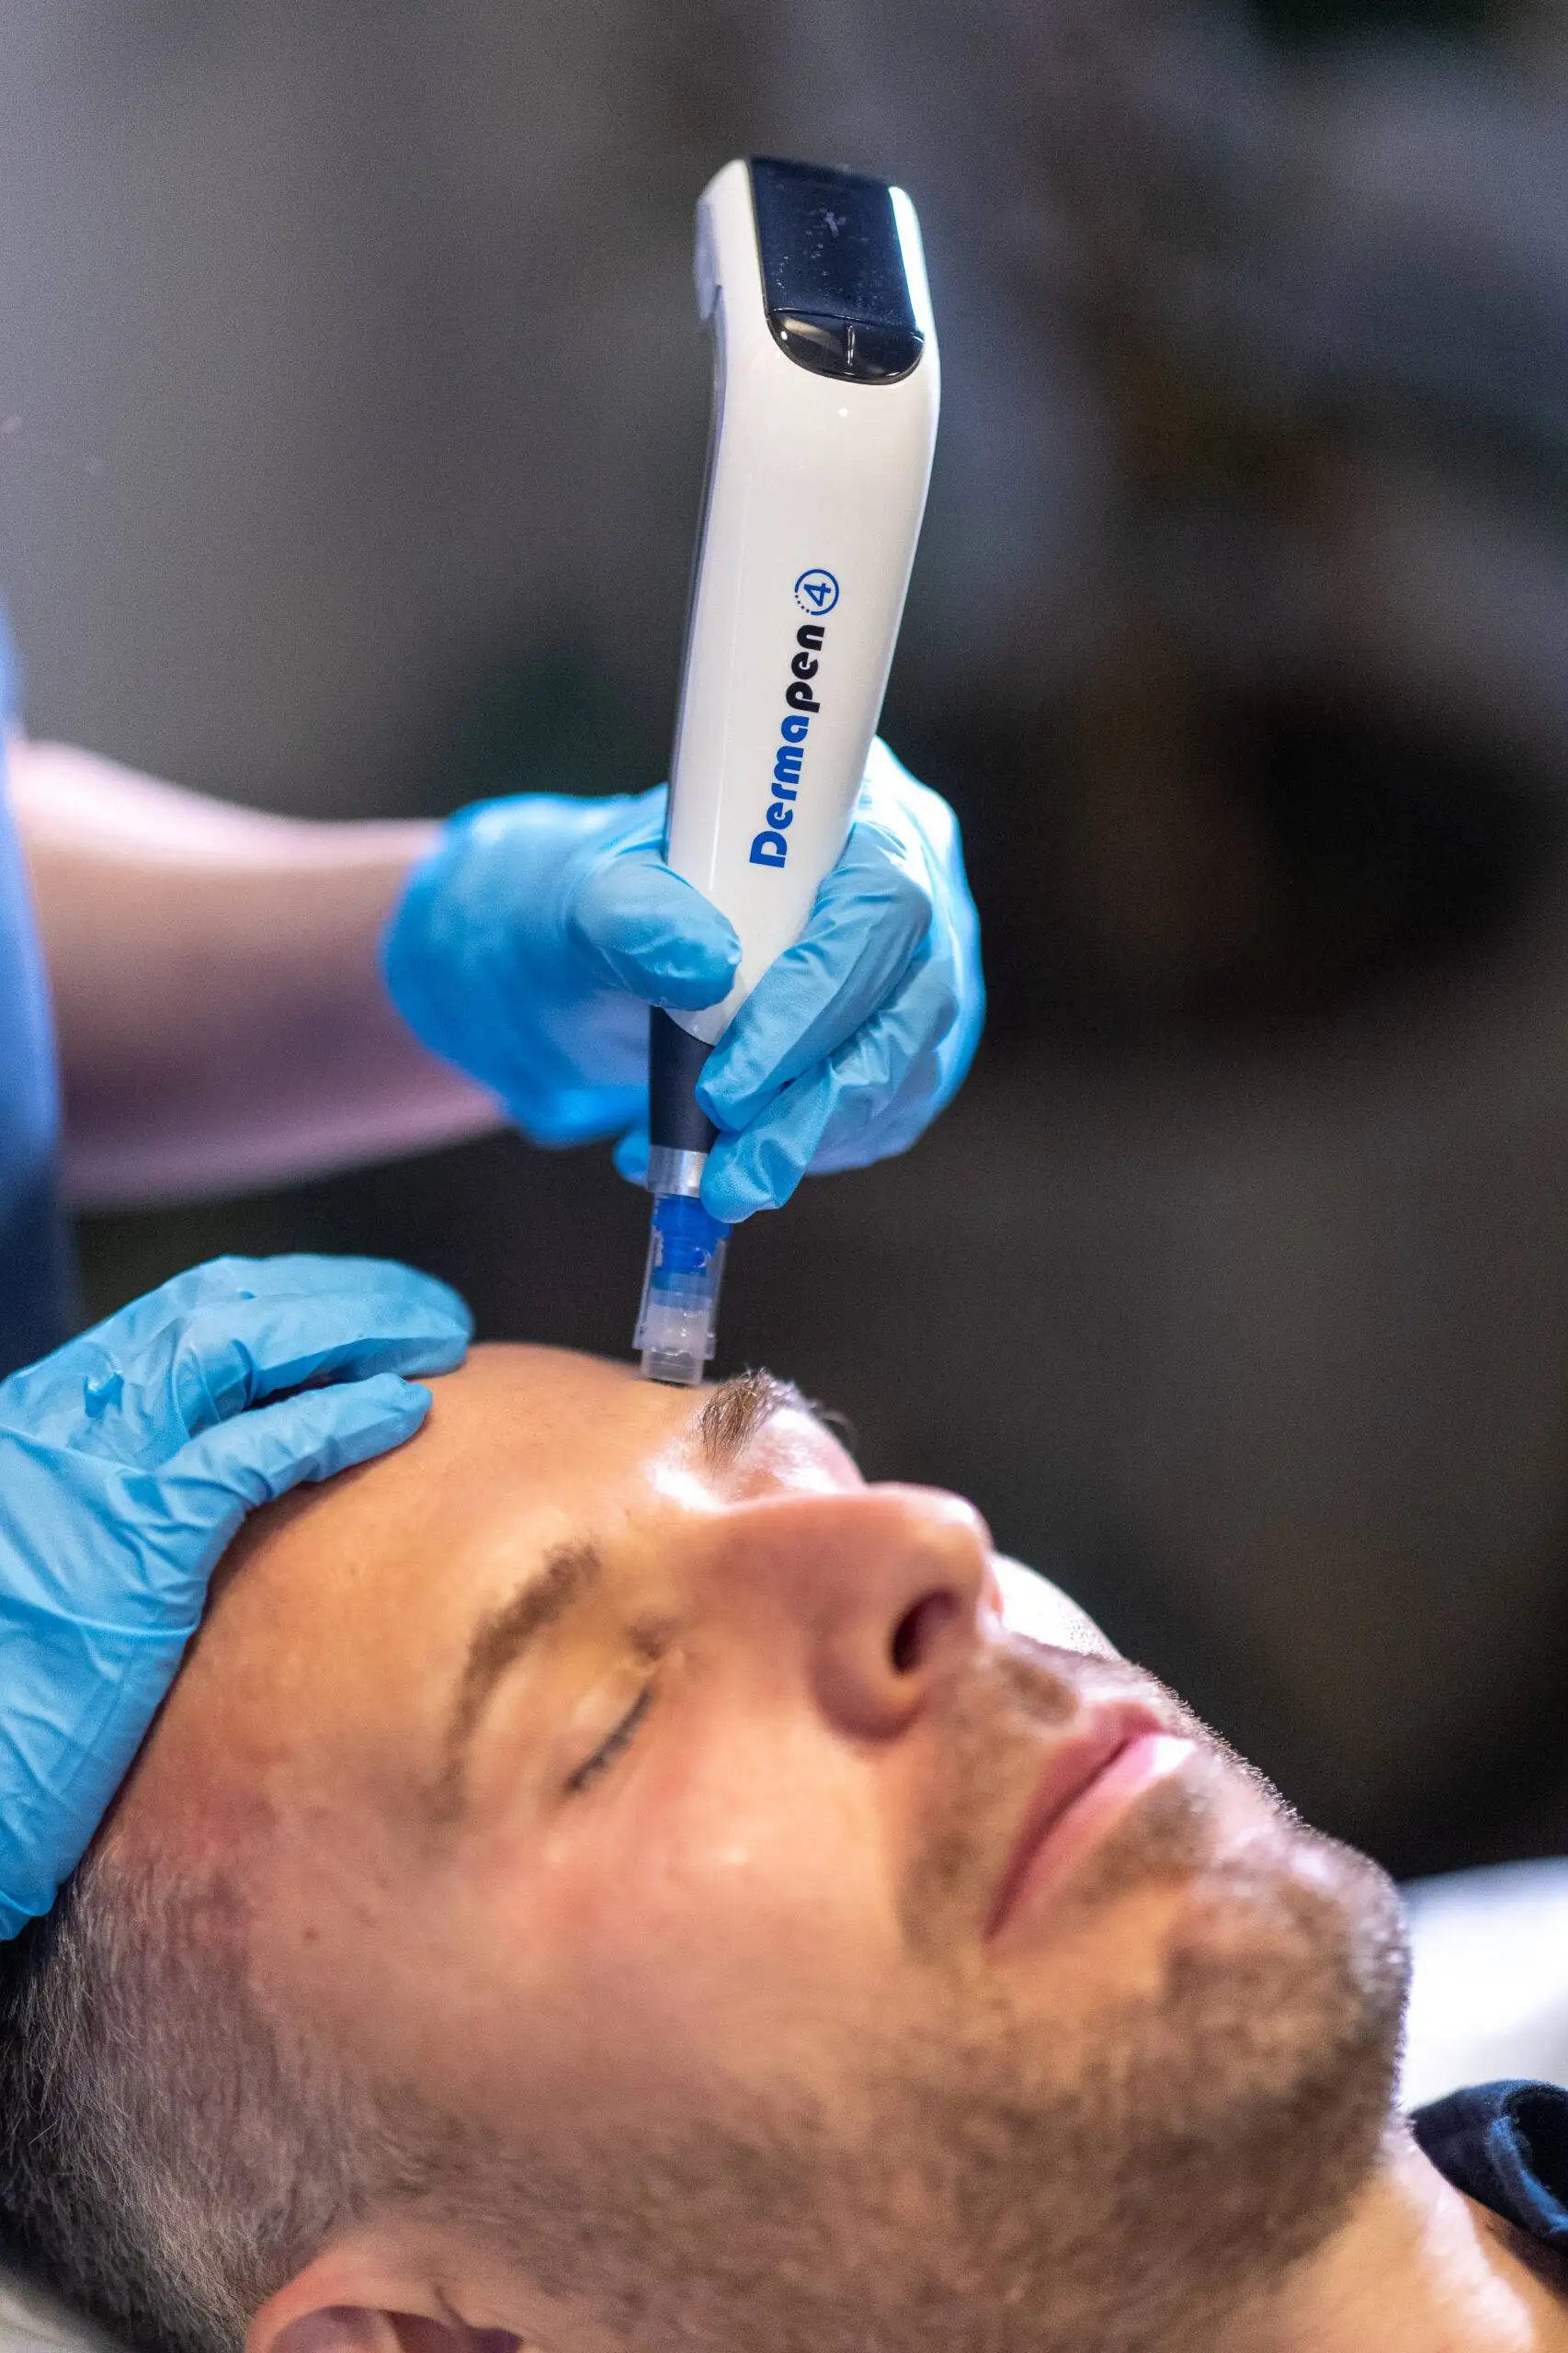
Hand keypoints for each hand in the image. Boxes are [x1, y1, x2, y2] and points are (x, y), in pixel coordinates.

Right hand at [0, 1254, 470, 1936]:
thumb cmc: (6, 1685)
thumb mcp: (52, 1559)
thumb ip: (124, 1499)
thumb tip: (218, 1488)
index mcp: (49, 1416)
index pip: (183, 1315)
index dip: (289, 1298)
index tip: (367, 1308)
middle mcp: (68, 1420)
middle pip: (221, 1305)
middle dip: (335, 1295)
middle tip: (427, 1308)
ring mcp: (99, 1471)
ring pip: (239, 1346)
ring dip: (351, 1328)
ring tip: (437, 1338)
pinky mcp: (138, 1541)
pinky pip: (255, 1451)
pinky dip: (337, 1418)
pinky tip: (404, 1410)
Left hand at [382, 738, 982, 1221]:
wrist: (591, 970)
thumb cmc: (595, 913)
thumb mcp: (579, 903)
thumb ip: (629, 916)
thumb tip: (701, 959)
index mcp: (842, 807)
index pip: (880, 900)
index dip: (819, 998)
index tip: (729, 1084)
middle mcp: (905, 880)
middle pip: (910, 1001)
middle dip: (815, 1101)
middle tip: (730, 1175)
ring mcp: (914, 967)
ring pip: (903, 1070)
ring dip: (808, 1142)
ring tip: (716, 1184)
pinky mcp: (903, 1041)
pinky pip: (885, 1112)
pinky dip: (807, 1151)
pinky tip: (732, 1161)